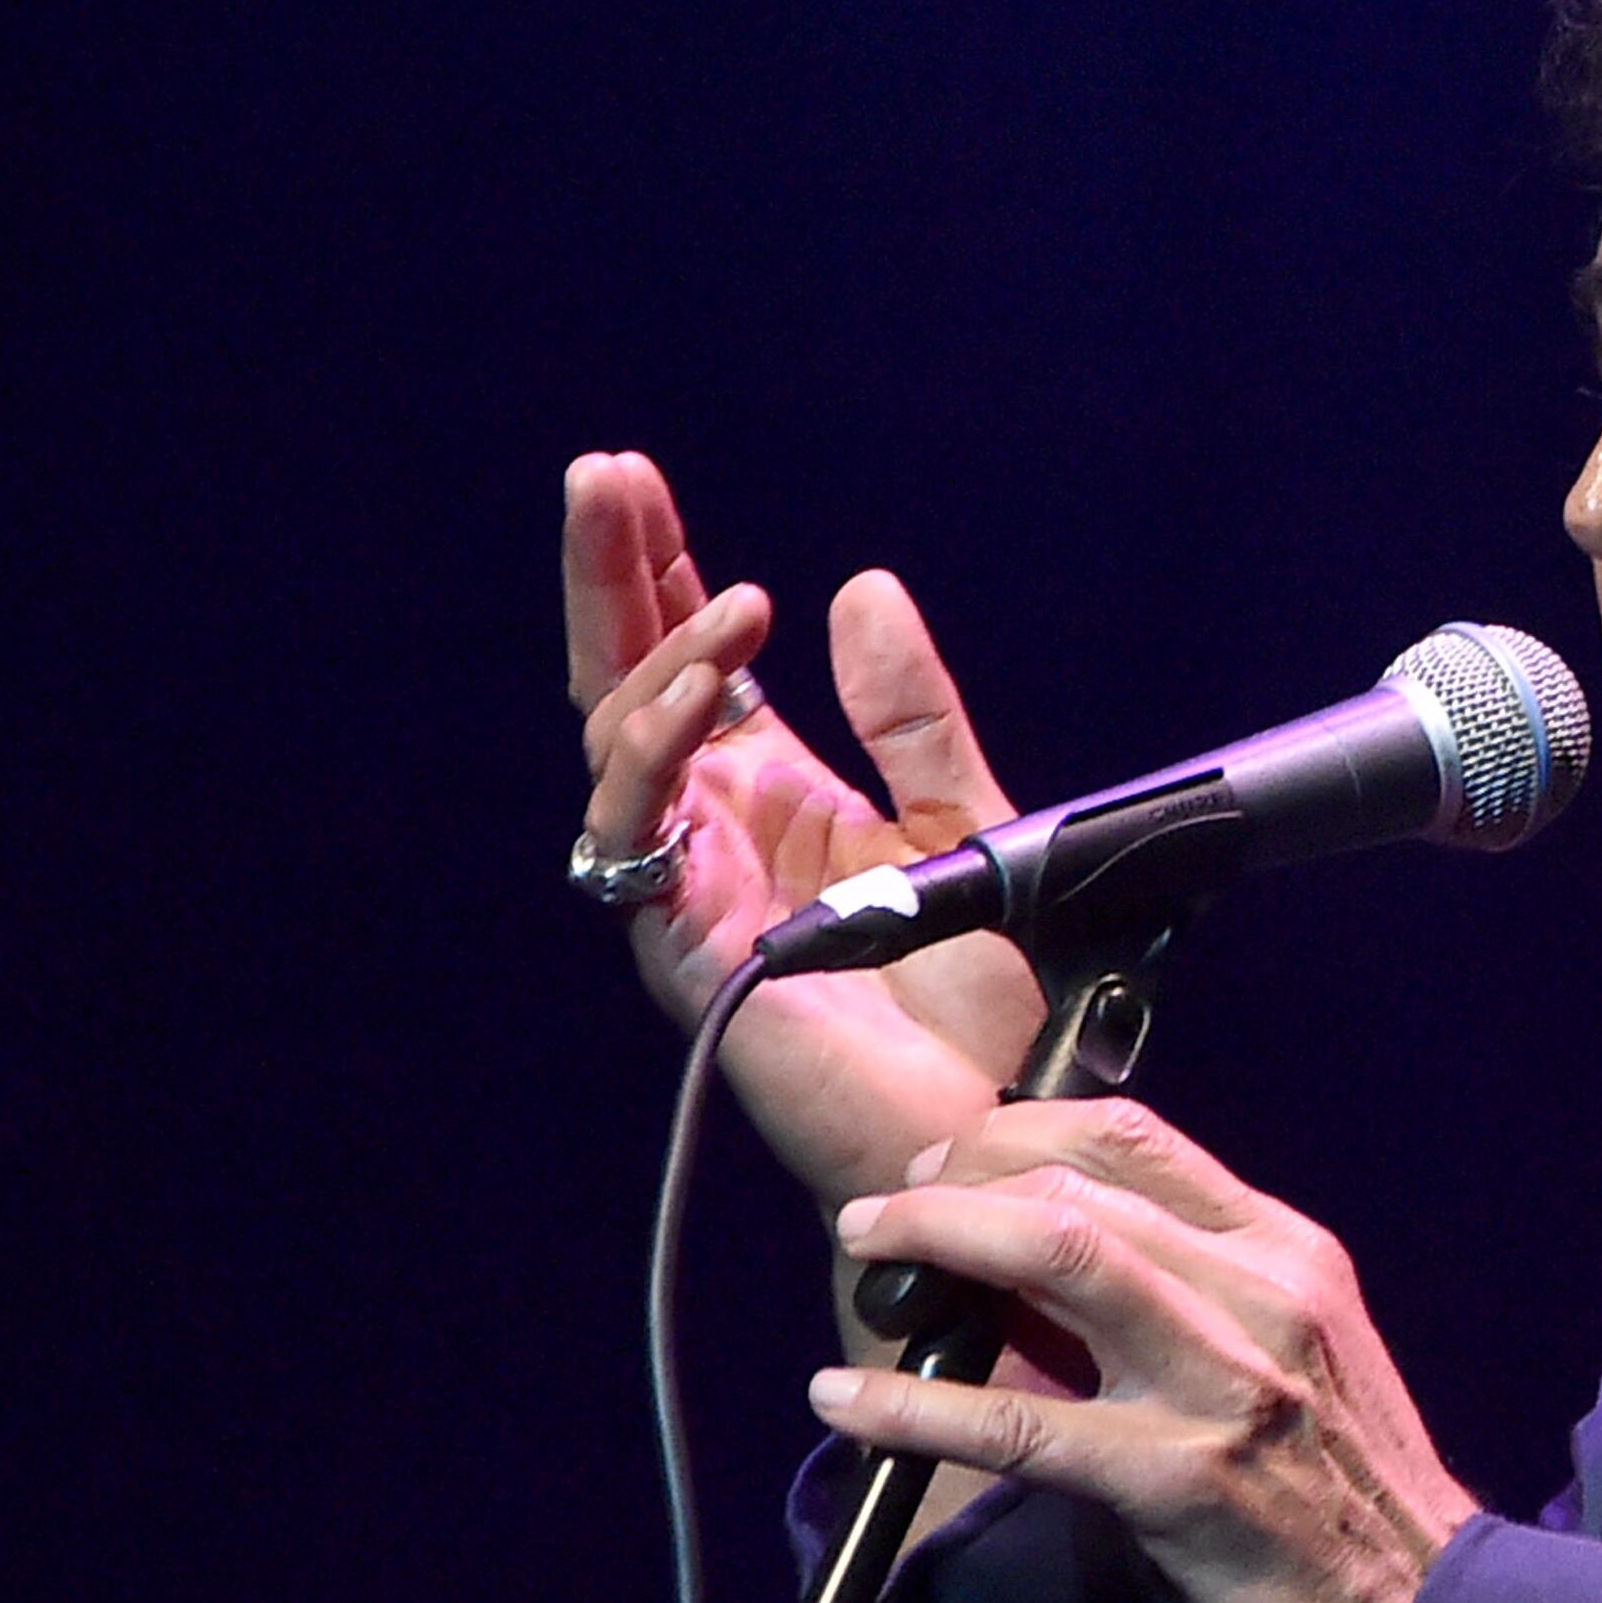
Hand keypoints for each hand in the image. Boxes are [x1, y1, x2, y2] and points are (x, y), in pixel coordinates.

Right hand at [564, 451, 1043, 1207]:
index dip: (664, 572)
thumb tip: (860, 588)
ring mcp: (690, 887)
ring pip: (620, 742)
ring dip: (662, 654)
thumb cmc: (982, 1008)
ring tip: (730, 599)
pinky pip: (634, 828)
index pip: (697, 663)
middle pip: (628, 680)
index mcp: (779, 797)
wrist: (996, 1125)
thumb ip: (912, 715)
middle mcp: (717, 833)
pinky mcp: (683, 943)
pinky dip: (660, 747)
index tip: (639, 482)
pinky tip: (707, 682)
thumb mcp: (965, 822)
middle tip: (605, 476)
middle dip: (609, 576)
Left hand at [803, 1099, 1480, 1602]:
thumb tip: (1055, 1267)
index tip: (951, 1159)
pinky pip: (1023, 1421)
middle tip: (886, 1212)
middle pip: (1081, 1182)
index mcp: (1291, 1255)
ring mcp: (1227, 1384)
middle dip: (955, 1178)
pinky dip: (917, 1405)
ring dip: (934, 1236)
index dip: (1019, 1131)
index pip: (1140, 1139)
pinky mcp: (1184, 1481)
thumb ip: (1201, 1300)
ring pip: (1058, 1255)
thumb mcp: (1296, 1360)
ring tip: (866, 1247)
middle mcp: (1266, 1295)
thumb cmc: (1347, 1501)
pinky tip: (849, 1401)